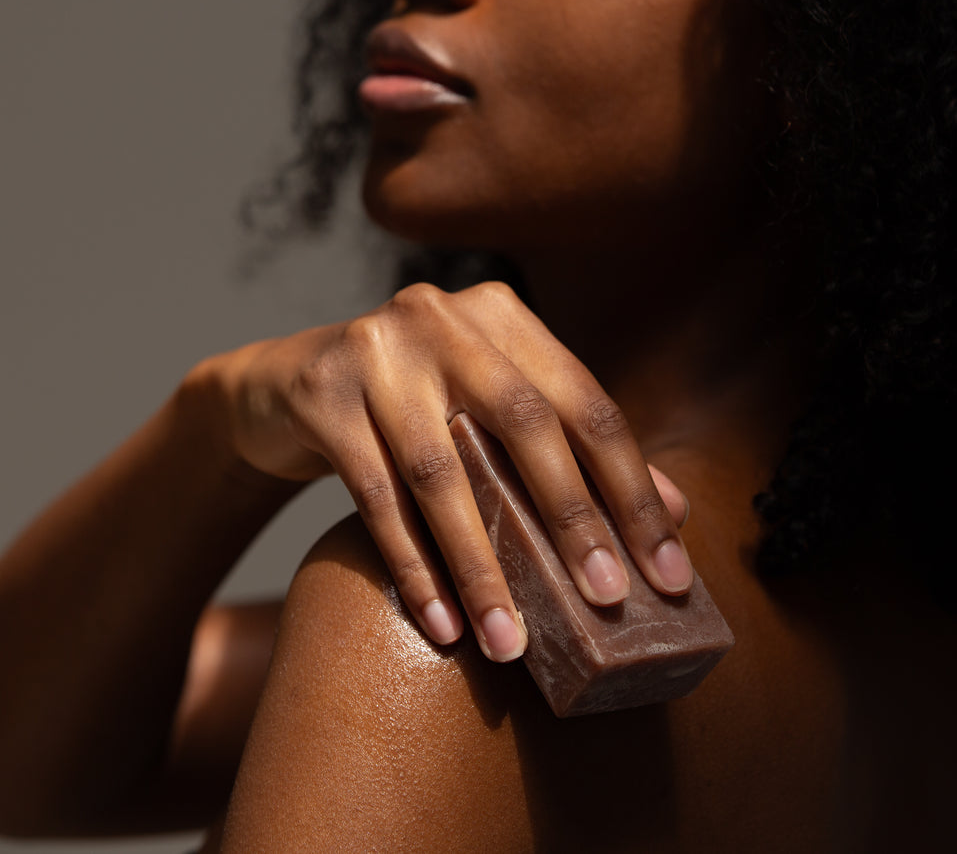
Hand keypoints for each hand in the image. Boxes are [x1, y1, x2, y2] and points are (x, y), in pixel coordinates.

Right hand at [206, 281, 693, 661]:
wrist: (282, 390)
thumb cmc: (411, 409)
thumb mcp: (489, 416)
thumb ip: (573, 451)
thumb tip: (674, 512)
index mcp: (502, 315)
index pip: (586, 403)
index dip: (632, 490)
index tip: (668, 572)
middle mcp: (442, 317)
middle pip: (524, 423)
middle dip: (572, 520)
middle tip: (607, 601)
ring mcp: (375, 349)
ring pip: (442, 471)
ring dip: (481, 566)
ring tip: (509, 642)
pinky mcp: (321, 394)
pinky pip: (375, 495)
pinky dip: (413, 566)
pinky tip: (442, 624)